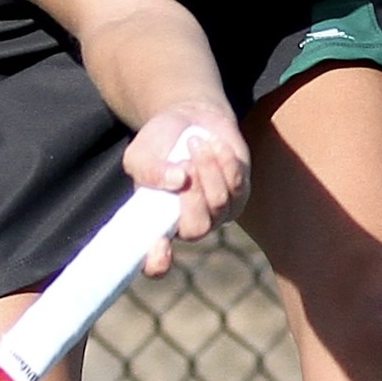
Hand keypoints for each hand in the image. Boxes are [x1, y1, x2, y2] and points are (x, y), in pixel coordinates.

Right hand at [123, 106, 250, 274]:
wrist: (189, 119)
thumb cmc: (159, 143)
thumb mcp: (141, 154)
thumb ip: (149, 171)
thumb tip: (178, 182)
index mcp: (157, 224)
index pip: (155, 259)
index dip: (156, 262)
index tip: (159, 256)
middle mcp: (188, 226)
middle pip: (197, 228)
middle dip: (192, 195)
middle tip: (184, 164)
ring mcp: (217, 214)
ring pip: (219, 203)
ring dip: (207, 168)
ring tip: (194, 143)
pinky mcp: (240, 196)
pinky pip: (236, 185)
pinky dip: (223, 160)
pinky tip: (212, 143)